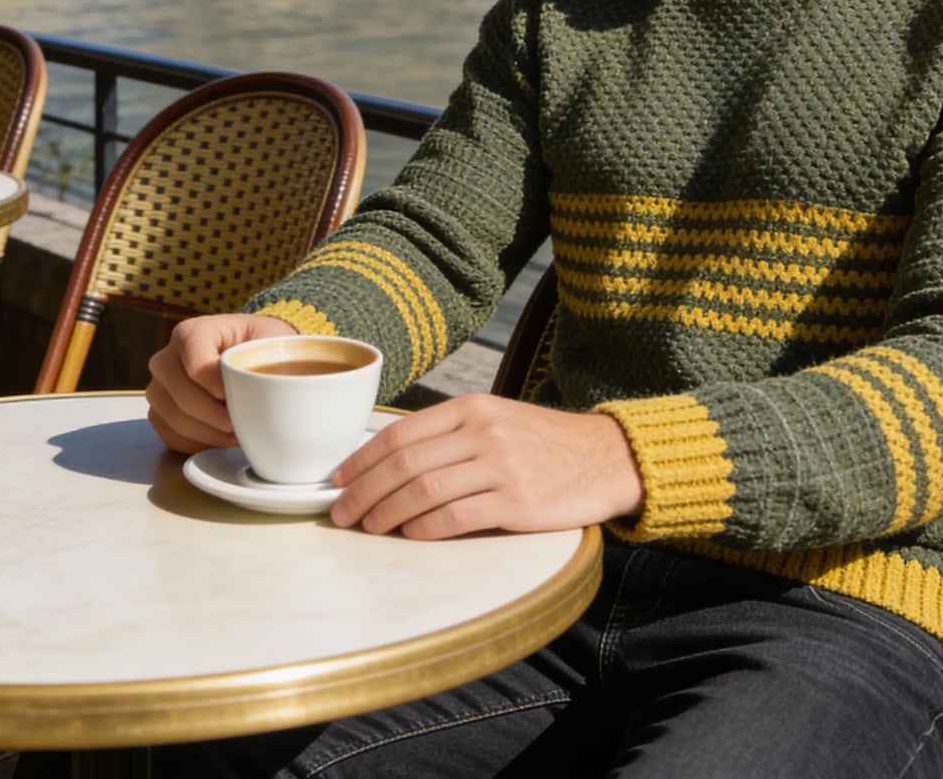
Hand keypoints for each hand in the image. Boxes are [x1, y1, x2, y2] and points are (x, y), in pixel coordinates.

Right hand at [146, 311, 297, 452]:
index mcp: (192, 332)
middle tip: (243, 424)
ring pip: (174, 420)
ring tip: (237, 433)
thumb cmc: (261, 348)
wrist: (248, 358)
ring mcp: (159, 387)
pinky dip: (198, 444)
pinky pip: (171, 437)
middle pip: (182, 396)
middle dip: (216, 417)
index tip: (241, 396)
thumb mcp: (270, 343)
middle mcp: (167, 358)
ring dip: (210, 434)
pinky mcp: (159, 413)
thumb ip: (269, 359)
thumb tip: (273, 389)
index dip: (217, 386)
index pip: (195, 364)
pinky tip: (221, 438)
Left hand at [330, 394, 642, 539]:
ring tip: (368, 528)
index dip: (363, 459)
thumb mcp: (497, 421)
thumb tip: (390, 461)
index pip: (402, 433)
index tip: (338, 480)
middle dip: (364, 490)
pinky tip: (410, 536)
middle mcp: (483, 430)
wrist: (604, 457)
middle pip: (405, 463)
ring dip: (387, 514)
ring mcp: (501, 465)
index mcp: (472, 407)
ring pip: (424, 490)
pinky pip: (457, 516)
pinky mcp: (517, 501)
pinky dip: (425, 529)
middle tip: (340, 513)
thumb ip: (452, 436)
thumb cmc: (543, 444)